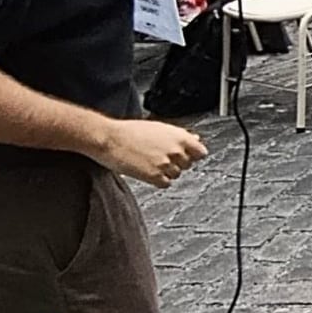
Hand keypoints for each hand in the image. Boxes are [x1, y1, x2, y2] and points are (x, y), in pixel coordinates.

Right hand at [92, 119, 206, 186]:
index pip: (201, 152)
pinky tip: (147, 171)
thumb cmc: (131, 131)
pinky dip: (157, 181)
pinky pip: (165, 184)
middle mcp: (176, 150)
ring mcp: (166, 164)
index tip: (186, 156)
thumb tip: (196, 139)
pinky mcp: (155, 177)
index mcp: (179, 136)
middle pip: (188, 165)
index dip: (193, 155)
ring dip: (166, 172)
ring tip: (149, 162)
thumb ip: (180, 136)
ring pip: (176, 175)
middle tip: (159, 157)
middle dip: (177, 163)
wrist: (110, 138)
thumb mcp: (160, 128)